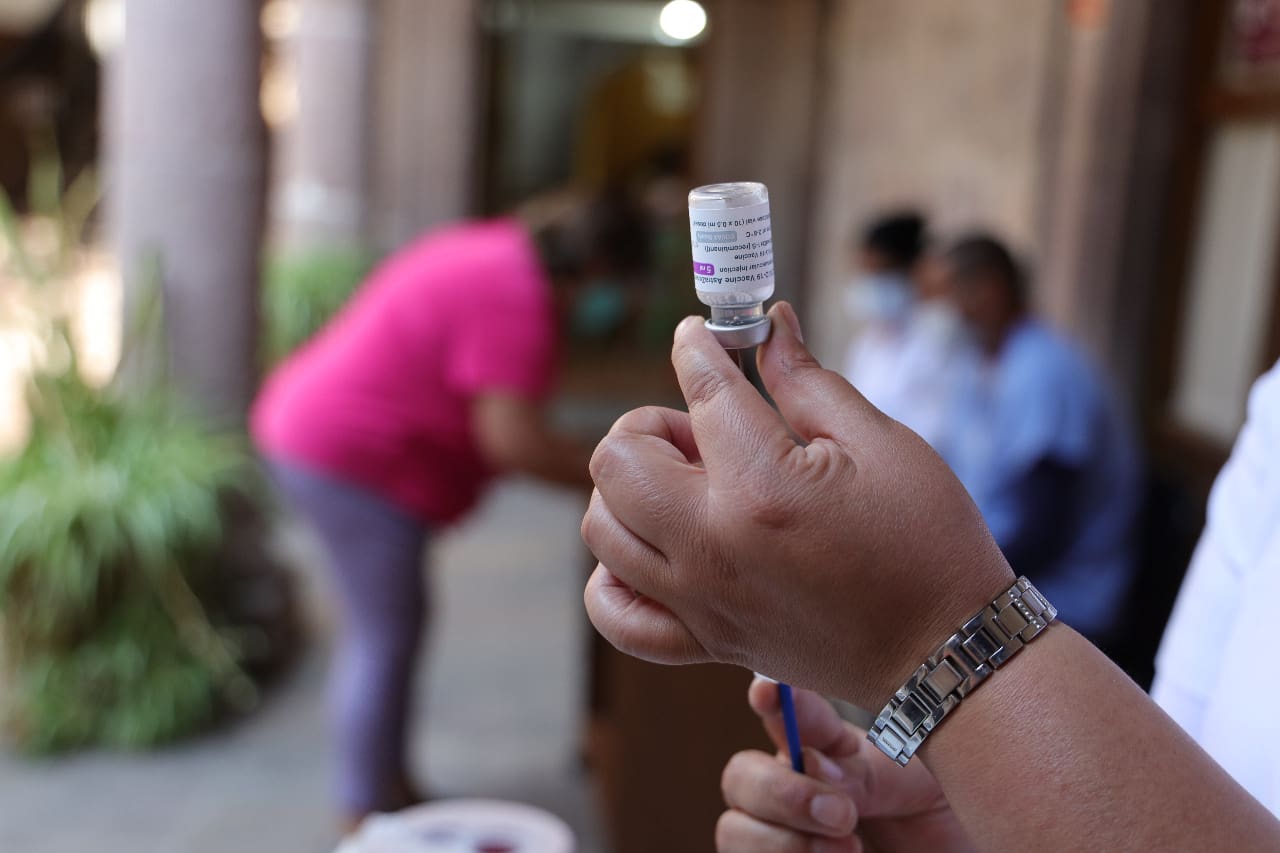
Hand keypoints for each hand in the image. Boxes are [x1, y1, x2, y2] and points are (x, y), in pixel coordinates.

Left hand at [581, 302, 1012, 707]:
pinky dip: (616, 574)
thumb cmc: (926, 542)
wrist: (944, 651)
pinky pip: (614, 611)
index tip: (699, 335)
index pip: (699, 390)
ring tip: (690, 489)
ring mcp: (700, 600)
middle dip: (651, 425)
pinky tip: (657, 548)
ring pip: (602, 527)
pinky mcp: (704, 641)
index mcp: (762, 487)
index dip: (697, 346)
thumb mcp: (881, 443)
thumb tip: (769, 324)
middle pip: (616, 459)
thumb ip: (808, 381)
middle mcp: (713, 547)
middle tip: (706, 433)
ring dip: (631, 491)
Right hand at [717, 680, 971, 852]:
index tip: (768, 691)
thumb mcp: (920, 786)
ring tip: (849, 851)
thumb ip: (867, 774)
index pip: (786, 711)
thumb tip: (809, 767)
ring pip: (733, 828)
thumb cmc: (947, 819)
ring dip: (781, 842)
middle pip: (742, 774)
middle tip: (843, 815)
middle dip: (781, 792)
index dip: (771, 699)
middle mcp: (794, 789)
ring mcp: (783, 836)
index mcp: (828, 747)